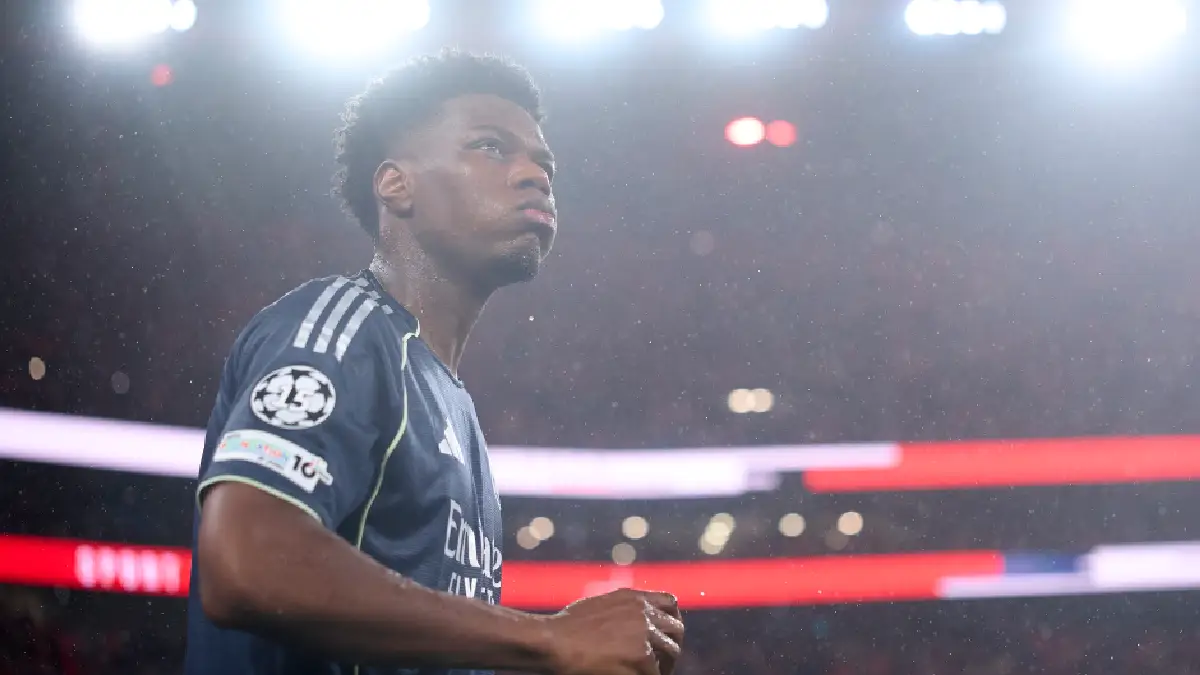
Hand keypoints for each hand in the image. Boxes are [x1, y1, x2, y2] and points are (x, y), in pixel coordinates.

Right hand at [544, 588, 684, 674]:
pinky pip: (656, 673)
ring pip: (671, 652)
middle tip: (663, 662)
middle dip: (671, 645)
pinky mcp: (641, 658)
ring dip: (664, 665)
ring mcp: (644, 635)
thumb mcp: (599, 606)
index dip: (671, 619)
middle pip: (676, 630)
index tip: (667, 633)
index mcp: (633, 599)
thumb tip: (635, 623)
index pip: (669, 603)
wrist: (553, 641)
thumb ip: (622, 610)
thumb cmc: (565, 628)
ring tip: (652, 673)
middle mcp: (643, 613)